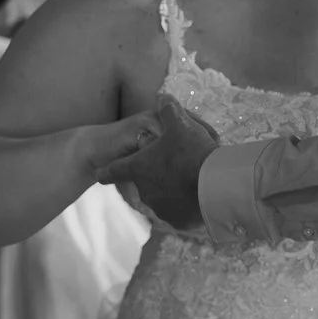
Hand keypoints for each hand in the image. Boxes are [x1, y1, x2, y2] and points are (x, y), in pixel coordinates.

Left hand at [98, 93, 217, 228]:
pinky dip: (186, 204)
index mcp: (139, 168)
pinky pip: (180, 211)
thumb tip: (162, 96)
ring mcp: (162, 208)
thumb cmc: (194, 152)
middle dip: (157, 173)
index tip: (99, 174)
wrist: (218, 185)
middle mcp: (146, 191)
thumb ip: (168, 110)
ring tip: (191, 179)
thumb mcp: (181, 124)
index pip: (114, 170)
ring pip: (164, 196)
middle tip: (176, 164)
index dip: (107, 171)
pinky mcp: (179, 222)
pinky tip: (199, 194)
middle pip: (146, 181)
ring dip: (172, 188)